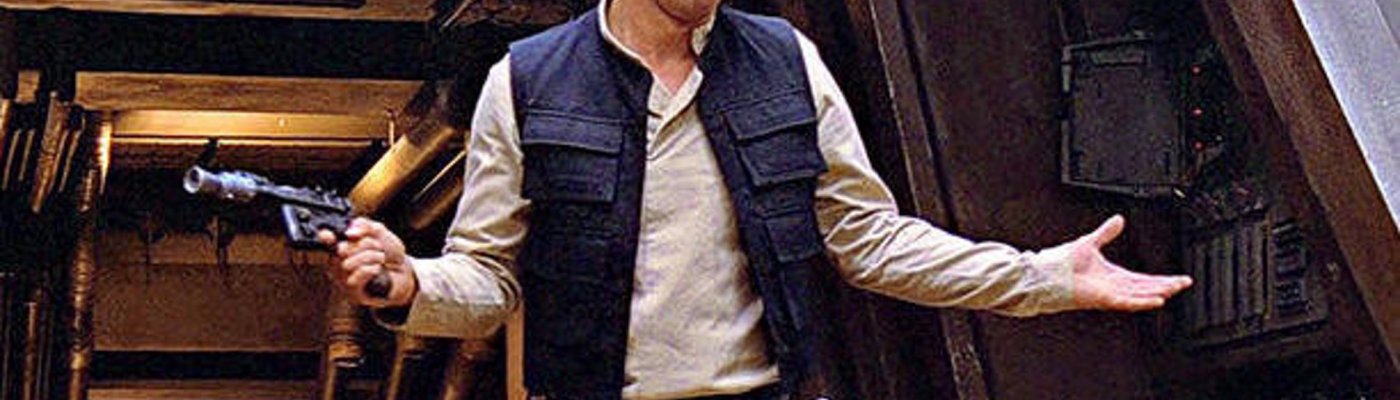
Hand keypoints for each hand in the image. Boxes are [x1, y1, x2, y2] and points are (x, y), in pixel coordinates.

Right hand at [317, 218, 416, 307]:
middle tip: (377, 246)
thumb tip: (349, 232)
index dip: (324, 238)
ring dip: (371, 257)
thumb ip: (364, 225)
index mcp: (342, 246)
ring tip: (380, 258)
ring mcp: (344, 279)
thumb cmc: (388, 253)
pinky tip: (377, 269)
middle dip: (364, 244)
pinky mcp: (353, 292)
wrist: (403, 272)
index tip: (328, 235)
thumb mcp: (379, 232)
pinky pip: (356, 276)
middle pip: (341, 250)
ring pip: (347, 264)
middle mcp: (338, 263)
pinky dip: (371, 268)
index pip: (325, 242)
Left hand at [1044, 215, 1192, 310]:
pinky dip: (1141, 302)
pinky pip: (1126, 302)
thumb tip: (1119, 219)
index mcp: (1114, 275)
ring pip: (1140, 296)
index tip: (1179, 278)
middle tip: (1185, 283)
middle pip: (1147, 288)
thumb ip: (1106, 233)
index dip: (1162, 278)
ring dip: (1158, 293)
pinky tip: (1156, 300)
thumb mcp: (1090, 242)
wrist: (1045, 273)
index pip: (1144, 279)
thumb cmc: (1062, 263)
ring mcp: (1109, 294)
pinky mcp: (1102, 298)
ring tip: (1174, 290)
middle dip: (1167, 286)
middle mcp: (1114, 287)